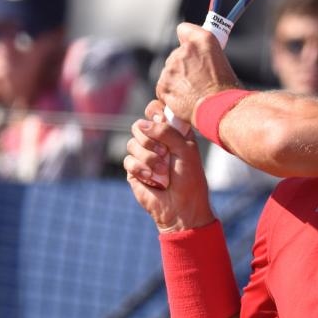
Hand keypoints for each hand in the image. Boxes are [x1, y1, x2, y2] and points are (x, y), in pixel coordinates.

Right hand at [125, 99, 215, 228]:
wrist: (182, 207)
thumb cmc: (189, 178)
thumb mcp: (185, 150)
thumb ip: (167, 132)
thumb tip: (142, 124)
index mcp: (172, 132)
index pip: (155, 111)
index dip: (155, 113)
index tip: (162, 123)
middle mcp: (156, 142)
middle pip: (139, 125)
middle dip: (151, 140)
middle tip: (164, 153)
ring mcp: (143, 155)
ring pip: (132, 143)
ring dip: (148, 157)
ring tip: (162, 171)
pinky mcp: (134, 170)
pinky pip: (128, 160)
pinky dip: (141, 169)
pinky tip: (152, 179)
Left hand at [155, 23, 240, 126]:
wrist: (220, 109)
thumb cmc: (226, 90)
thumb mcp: (222, 61)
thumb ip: (205, 53)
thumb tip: (198, 55)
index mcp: (203, 40)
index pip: (184, 29)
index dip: (187, 41)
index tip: (191, 49)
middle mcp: (185, 50)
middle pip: (176, 55)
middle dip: (183, 67)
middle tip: (198, 80)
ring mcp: (172, 68)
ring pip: (169, 73)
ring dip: (177, 82)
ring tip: (194, 93)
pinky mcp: (163, 84)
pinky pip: (163, 88)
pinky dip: (171, 95)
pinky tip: (185, 100)